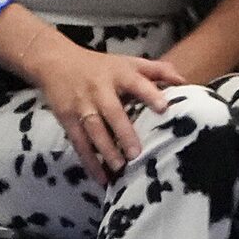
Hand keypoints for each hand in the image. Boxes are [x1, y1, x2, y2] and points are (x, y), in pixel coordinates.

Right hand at [31, 36, 184, 182]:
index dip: (150, 94)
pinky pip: (79, 142)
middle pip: (112, 111)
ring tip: (119, 167)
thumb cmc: (100, 66)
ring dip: (105, 149)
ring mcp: (82, 104)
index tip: (164, 107)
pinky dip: (89, 161)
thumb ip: (156, 70)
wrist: (55, 61)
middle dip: (123, 132)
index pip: (137, 83)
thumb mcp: (127, 62)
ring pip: (94, 129)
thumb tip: (183, 81)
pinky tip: (101, 177)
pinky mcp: (67, 118)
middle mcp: (100, 89)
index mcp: (119, 74)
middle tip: (136, 154)